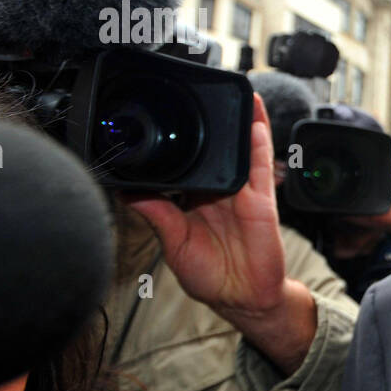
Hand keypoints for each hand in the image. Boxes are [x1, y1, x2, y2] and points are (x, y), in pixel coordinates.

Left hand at [127, 93, 316, 372]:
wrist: (242, 299)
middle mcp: (221, 191)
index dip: (185, 139)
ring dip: (246, 123)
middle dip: (220, 121)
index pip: (190, 162)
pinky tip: (257, 125)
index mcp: (197, 198)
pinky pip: (261, 171)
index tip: (173, 116)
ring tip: (244, 94)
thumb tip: (128, 191)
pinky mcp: (262, 203)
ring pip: (245, 151)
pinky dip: (260, 147)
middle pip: (221, 149)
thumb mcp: (174, 244)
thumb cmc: (210, 276)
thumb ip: (157, 215)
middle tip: (211, 91)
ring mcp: (244, 194)